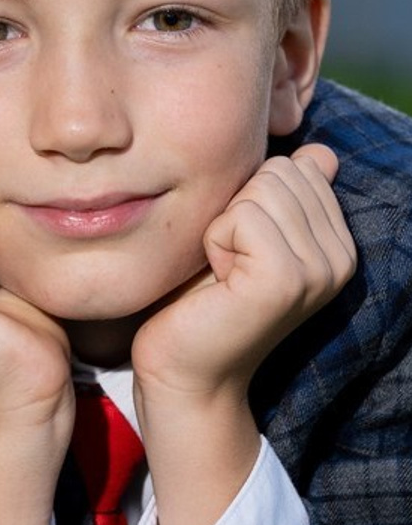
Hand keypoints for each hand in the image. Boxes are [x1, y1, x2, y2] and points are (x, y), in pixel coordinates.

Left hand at [131, 145, 355, 524]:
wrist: (184, 372)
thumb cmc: (199, 301)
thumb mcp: (241, 237)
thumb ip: (279, 197)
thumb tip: (319, 152)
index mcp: (337, 242)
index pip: (294, 165)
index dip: (246, 198)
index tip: (237, 250)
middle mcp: (341, 256)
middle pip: (279, 171)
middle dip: (234, 207)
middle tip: (226, 262)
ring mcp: (319, 269)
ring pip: (260, 188)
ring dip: (221, 225)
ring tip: (222, 272)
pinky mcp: (286, 280)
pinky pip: (242, 216)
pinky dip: (213, 240)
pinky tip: (217, 279)